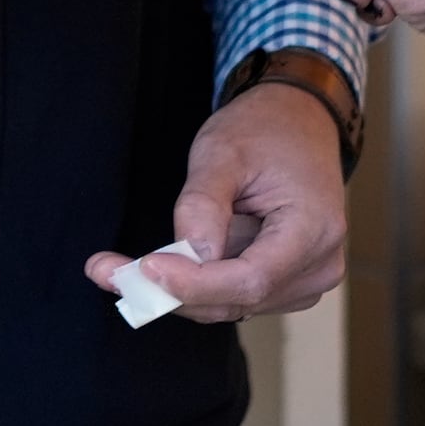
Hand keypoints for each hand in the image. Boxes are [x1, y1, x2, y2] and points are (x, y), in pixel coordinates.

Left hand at [81, 82, 343, 321]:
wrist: (297, 121)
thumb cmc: (264, 129)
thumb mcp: (224, 151)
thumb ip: (202, 205)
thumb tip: (186, 256)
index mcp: (314, 229)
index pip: (251, 280)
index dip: (194, 283)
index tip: (144, 269)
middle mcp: (319, 265)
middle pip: (236, 299)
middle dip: (169, 290)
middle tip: (105, 271)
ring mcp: (306, 279)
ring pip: (229, 304)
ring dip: (174, 290)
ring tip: (115, 268)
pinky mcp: (286, 282)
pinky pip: (232, 295)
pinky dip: (191, 284)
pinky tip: (156, 264)